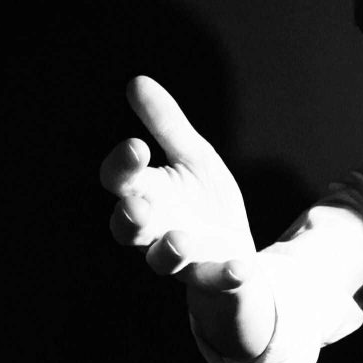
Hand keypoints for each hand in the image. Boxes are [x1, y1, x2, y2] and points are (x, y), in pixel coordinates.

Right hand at [100, 76, 272, 357]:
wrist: (235, 257)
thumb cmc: (205, 204)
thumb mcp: (194, 158)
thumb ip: (167, 125)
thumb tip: (136, 81)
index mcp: (148, 195)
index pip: (122, 181)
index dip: (123, 167)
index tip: (137, 147)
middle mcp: (156, 231)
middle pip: (129, 228)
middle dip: (131, 218)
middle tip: (138, 206)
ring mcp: (183, 261)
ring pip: (164, 262)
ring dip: (170, 251)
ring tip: (182, 240)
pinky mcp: (213, 280)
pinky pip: (215, 281)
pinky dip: (226, 275)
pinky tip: (240, 267)